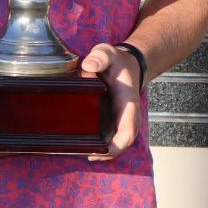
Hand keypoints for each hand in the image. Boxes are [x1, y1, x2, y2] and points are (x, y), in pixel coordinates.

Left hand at [81, 44, 141, 161]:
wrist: (127, 64)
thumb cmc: (118, 61)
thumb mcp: (108, 53)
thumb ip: (100, 57)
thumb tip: (88, 66)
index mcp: (127, 103)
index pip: (127, 132)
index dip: (116, 147)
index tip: (100, 152)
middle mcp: (127, 116)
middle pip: (121, 144)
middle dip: (105, 154)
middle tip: (83, 154)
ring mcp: (121, 120)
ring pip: (115, 143)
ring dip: (101, 151)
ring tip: (79, 151)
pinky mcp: (114, 120)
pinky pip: (110, 138)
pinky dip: (100, 144)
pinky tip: (83, 144)